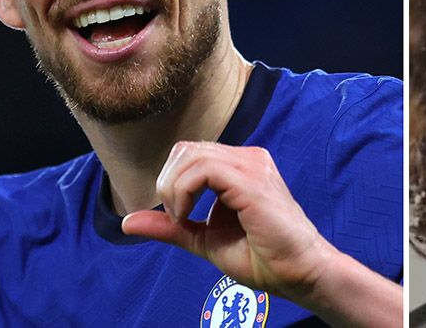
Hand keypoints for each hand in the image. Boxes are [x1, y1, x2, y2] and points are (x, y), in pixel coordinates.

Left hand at [121, 142, 335, 299]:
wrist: (298, 274)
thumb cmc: (262, 258)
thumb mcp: (204, 239)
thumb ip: (170, 226)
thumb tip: (127, 222)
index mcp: (238, 167)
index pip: (188, 153)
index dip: (171, 181)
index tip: (178, 216)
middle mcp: (247, 158)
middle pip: (185, 149)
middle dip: (167, 183)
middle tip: (177, 216)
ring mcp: (252, 165)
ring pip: (190, 155)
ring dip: (173, 189)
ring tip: (183, 217)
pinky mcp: (252, 180)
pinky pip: (203, 169)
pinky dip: (184, 192)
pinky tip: (188, 215)